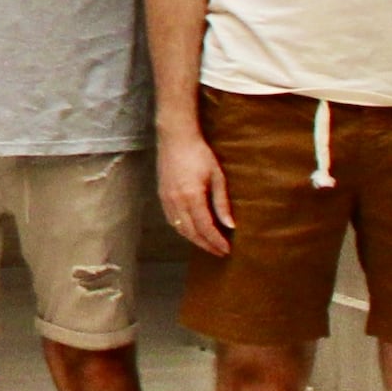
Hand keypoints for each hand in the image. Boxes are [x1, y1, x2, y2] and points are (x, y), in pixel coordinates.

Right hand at [157, 123, 232, 254]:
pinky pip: (172, 220)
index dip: (216, 241)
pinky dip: (183, 230)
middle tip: (220, 252)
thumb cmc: (199, 153)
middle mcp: (176, 201)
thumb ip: (222, 202)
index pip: (205, 227)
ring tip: (208, 245)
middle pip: (192, 232)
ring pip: (180, 228)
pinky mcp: (162, 196)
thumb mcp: (217, 176)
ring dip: (194, 240)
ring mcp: (166, 199)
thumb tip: (230, 225)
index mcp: (192, 196)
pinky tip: (192, 231)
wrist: (175, 138)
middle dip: (206, 245)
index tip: (227, 250)